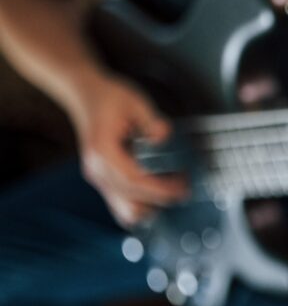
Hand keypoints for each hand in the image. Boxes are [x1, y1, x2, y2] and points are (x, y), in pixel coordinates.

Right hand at [69, 75, 188, 226]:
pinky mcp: (104, 180)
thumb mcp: (135, 102)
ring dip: (151, 206)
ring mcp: (98, 178)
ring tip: (173, 189)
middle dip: (160, 200)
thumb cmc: (109, 98)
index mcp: (103, 152)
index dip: (160, 189)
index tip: (182, 187)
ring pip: (125, 211)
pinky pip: (122, 203)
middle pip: (130, 202)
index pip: (133, 181)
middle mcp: (97, 170)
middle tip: (184, 188)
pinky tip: (159, 189)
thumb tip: (162, 137)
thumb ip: (151, 121)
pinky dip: (142, 203)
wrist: (86, 95)